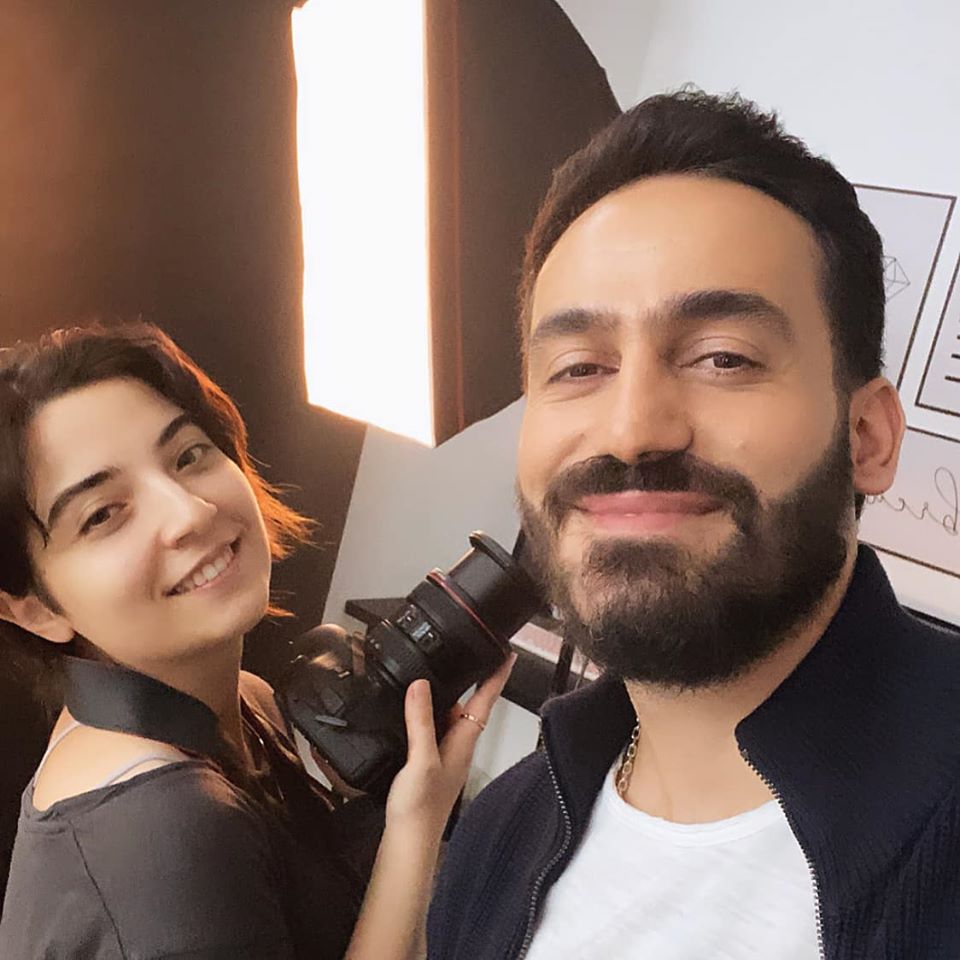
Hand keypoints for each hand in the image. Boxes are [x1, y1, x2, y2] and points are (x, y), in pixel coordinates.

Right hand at [384, 654, 516, 838]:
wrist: (408, 844)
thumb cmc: (420, 810)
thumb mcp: (420, 759)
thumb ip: (421, 722)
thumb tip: (421, 685)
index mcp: (463, 742)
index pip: (486, 701)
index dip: (497, 676)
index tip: (508, 654)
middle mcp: (458, 746)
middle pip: (469, 704)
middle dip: (472, 679)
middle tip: (471, 652)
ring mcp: (444, 755)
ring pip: (450, 717)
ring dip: (446, 695)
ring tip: (438, 672)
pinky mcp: (429, 763)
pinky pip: (434, 729)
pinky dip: (428, 714)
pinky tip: (414, 711)